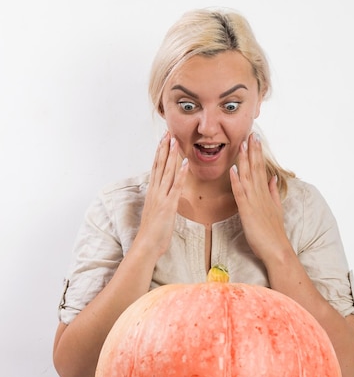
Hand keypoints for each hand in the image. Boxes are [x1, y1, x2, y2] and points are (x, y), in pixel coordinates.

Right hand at [135, 132, 188, 258]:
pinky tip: (184, 163)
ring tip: (175, 141)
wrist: (146, 244)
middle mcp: (155, 191)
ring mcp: (161, 197)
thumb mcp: (156, 212)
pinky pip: (176, 187)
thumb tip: (165, 196)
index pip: (155, 168)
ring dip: (172, 156)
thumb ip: (160, 201)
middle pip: (159, 165)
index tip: (163, 140)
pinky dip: (180, 174)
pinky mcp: (168, 205)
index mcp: (152, 192)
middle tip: (168, 133)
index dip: (159, 153)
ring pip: (166, 172)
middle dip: (164, 148)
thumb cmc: (152, 232)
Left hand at [230, 132, 290, 263]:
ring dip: (244, 160)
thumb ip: (273, 192)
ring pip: (249, 177)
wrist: (277, 249)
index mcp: (265, 193)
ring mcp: (255, 202)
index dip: (257, 153)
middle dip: (252, 150)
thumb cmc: (273, 233)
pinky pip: (241, 194)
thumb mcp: (275, 209)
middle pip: (256, 168)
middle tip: (250, 133)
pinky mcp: (248, 211)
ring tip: (241, 144)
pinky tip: (233, 170)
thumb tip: (272, 179)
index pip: (261, 169)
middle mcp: (261, 194)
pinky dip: (237, 181)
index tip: (255, 139)